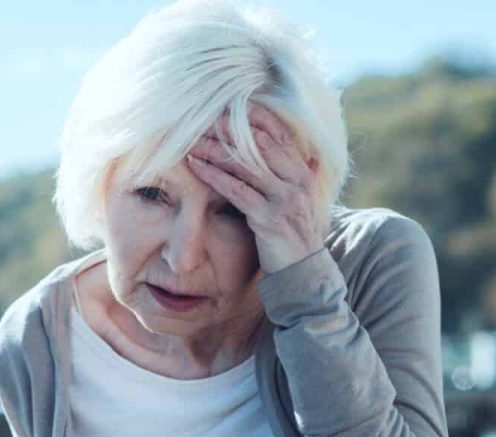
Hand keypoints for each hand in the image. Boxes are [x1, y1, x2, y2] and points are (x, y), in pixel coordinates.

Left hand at [185, 105, 329, 274]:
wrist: (303, 271)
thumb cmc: (294, 234)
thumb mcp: (299, 200)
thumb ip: (297, 175)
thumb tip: (304, 156)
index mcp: (302, 171)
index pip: (277, 132)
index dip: (252, 116)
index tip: (225, 107)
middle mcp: (296, 179)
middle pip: (258, 142)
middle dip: (228, 129)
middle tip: (201, 119)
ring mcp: (284, 198)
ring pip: (245, 164)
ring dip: (215, 149)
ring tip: (191, 140)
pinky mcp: (268, 218)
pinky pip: (237, 190)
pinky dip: (214, 176)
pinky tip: (196, 166)